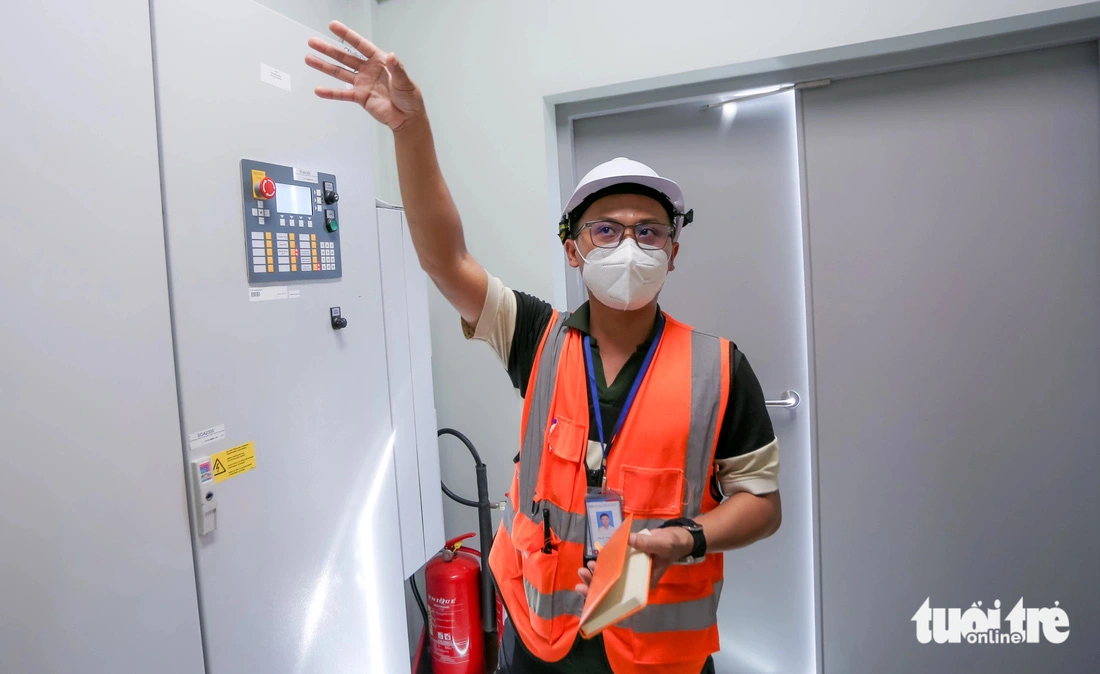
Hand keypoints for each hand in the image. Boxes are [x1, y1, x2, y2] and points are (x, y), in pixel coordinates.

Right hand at [305, 21, 423, 130]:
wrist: (407, 118)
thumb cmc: (410, 98)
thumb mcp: (405, 82)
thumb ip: (397, 69)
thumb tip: (392, 56)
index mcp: (380, 61)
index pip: (360, 45)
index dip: (347, 35)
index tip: (333, 27)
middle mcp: (368, 69)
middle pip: (345, 57)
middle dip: (329, 49)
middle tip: (313, 42)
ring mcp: (362, 83)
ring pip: (340, 72)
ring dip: (325, 66)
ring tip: (309, 59)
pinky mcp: (360, 97)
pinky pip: (343, 94)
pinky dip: (331, 93)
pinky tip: (319, 90)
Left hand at [574, 528, 693, 596]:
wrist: (676, 537)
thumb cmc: (672, 545)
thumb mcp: (663, 544)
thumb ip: (647, 543)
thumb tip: (629, 539)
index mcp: (644, 584)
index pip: (623, 598)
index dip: (606, 600)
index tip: (592, 597)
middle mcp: (635, 581)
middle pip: (613, 589)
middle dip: (595, 586)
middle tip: (583, 576)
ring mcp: (630, 572)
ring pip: (610, 578)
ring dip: (596, 575)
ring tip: (585, 569)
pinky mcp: (626, 561)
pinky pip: (612, 566)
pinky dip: (602, 565)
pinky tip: (592, 561)